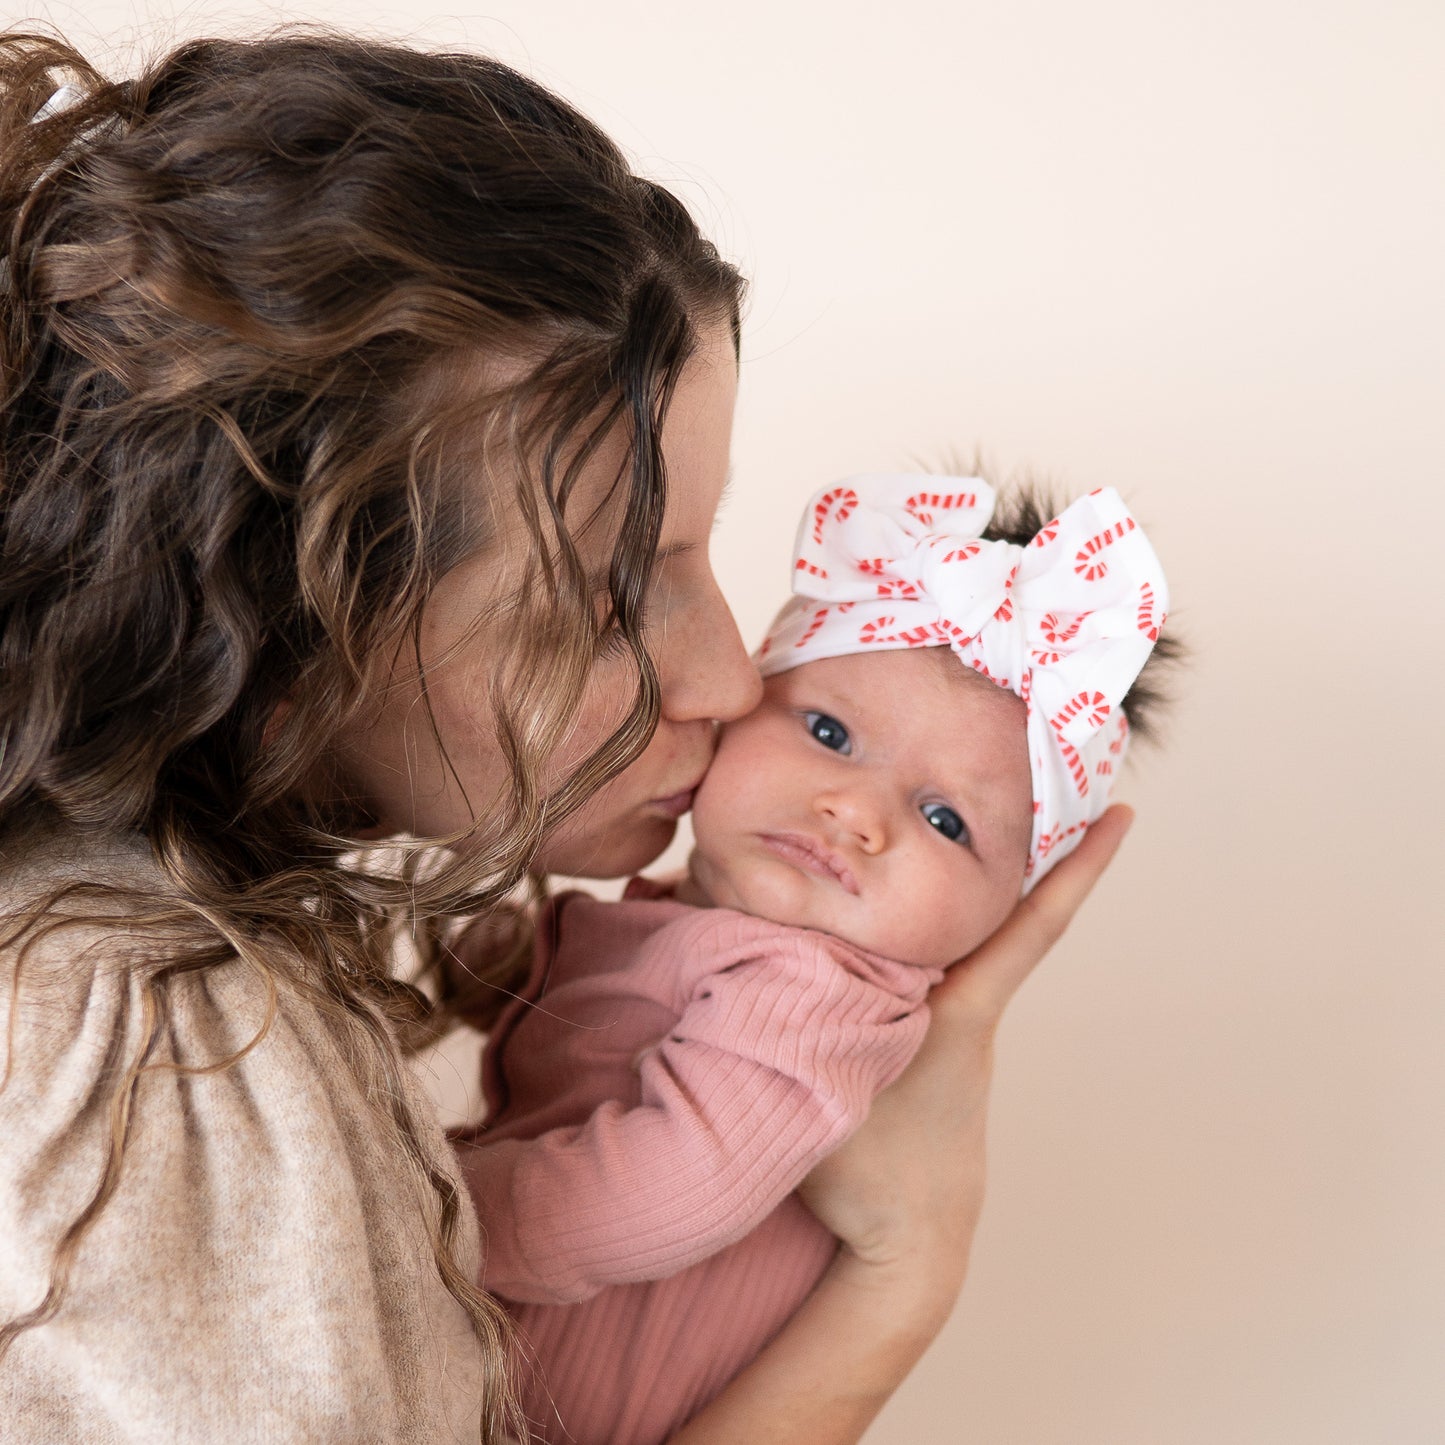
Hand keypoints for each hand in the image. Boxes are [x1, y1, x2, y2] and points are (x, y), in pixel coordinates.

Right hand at [797, 805, 1134, 1314]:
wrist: (908, 1250)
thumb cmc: (864, 1172)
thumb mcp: (816, 1074)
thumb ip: (764, 994)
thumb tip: (690, 913)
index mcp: (961, 1006)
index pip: (1031, 924)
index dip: (1078, 869)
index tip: (1121, 817)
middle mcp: (968, 1006)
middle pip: (999, 910)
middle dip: (1022, 846)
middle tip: (1035, 774)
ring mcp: (953, 1031)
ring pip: (958, 940)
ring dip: (957, 888)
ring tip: (934, 828)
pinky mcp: (932, 1051)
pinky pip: (933, 975)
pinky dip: (919, 938)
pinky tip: (877, 925)